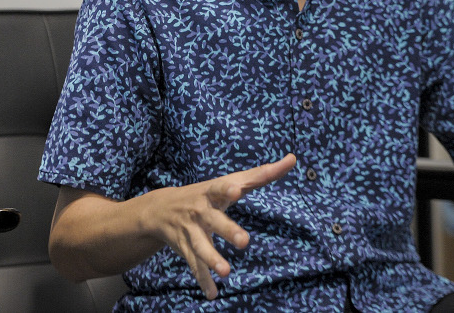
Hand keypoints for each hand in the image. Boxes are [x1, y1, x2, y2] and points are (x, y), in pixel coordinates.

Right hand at [148, 153, 296, 298]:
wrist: (160, 209)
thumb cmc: (207, 192)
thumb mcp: (229, 180)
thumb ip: (261, 173)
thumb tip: (293, 159)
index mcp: (211, 191)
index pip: (220, 187)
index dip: (227, 189)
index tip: (236, 191)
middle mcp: (199, 211)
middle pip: (214, 221)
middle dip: (227, 230)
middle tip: (244, 241)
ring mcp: (191, 231)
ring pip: (201, 247)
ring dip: (212, 259)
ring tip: (226, 272)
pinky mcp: (186, 249)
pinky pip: (195, 265)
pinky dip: (204, 280)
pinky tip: (213, 293)